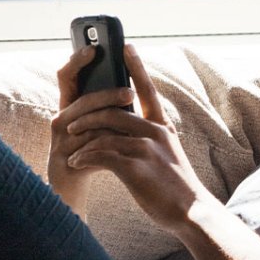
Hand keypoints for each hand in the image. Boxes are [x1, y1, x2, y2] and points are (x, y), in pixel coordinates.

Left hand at [65, 44, 209, 229]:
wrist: (190, 211)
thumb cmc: (176, 186)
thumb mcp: (169, 153)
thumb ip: (153, 137)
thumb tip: (130, 128)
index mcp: (163, 126)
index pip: (148, 90)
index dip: (137, 67)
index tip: (126, 47)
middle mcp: (156, 131)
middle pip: (114, 111)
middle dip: (87, 114)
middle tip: (69, 122)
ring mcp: (146, 148)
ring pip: (104, 131)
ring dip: (82, 139)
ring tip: (70, 149)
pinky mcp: (135, 167)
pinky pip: (101, 154)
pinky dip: (85, 158)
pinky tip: (77, 164)